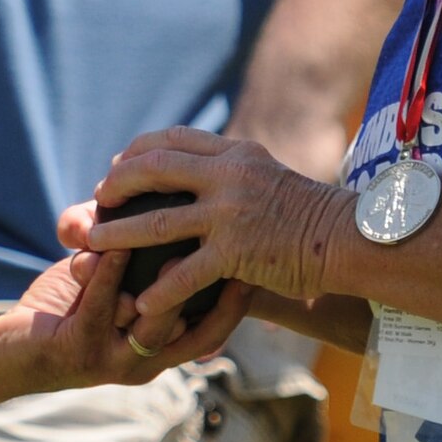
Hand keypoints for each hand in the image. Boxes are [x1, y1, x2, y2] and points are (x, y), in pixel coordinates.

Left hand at [0, 247, 250, 397]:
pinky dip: (111, 271)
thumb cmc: (64, 316)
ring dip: (169, 279)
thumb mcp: (113, 295)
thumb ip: (143, 272)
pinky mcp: (78, 348)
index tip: (258, 260)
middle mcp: (144, 363)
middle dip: (222, 293)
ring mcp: (113, 360)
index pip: (214, 330)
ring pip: (154, 320)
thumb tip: (180, 226)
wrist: (6, 356)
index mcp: (160, 353)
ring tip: (182, 240)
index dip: (239, 299)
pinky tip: (117, 241)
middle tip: (236, 247)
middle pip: (199, 332)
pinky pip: (102, 305)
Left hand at [59, 128, 351, 312]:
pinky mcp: (237, 252)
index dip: (138, 151)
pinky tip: (141, 302)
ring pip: (158, 220)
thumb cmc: (309, 213)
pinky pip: (186, 271)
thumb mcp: (267, 174)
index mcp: (235, 153)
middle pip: (155, 168)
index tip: (118, 164)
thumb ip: (231, 172)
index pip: (173, 138)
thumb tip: (198, 172)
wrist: (348, 238)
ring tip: (93, 244)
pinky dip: (160, 289)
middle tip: (97, 199)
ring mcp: (231, 213)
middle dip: (118, 184)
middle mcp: (229, 175)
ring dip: (119, 234)